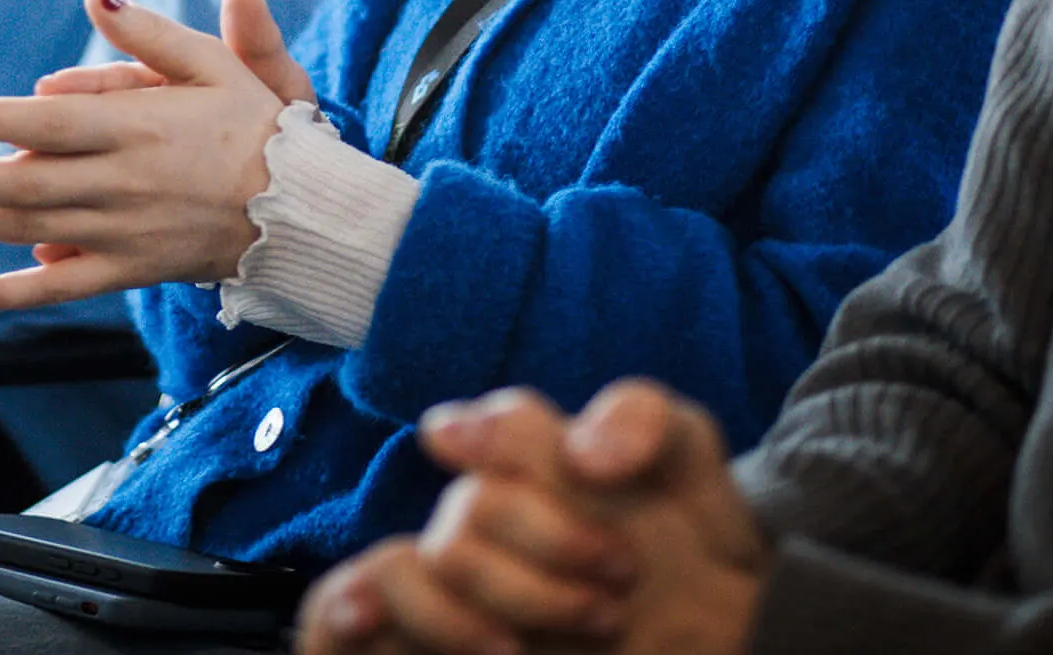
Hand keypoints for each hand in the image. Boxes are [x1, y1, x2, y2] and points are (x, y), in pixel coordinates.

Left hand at [0, 0, 315, 309]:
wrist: (302, 206)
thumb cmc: (260, 124)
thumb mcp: (216, 64)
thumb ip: (151, 34)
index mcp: (142, 127)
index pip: (50, 123)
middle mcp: (123, 182)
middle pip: (23, 184)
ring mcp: (122, 232)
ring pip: (27, 230)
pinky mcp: (129, 269)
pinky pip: (57, 289)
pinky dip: (2, 295)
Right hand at [296, 383, 767, 654]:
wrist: (720, 640)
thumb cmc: (699, 549)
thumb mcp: (687, 464)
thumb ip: (642, 420)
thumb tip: (578, 447)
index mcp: (532, 459)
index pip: (502, 425)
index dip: (538, 456)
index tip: (613, 519)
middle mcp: (482, 514)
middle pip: (467, 509)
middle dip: (545, 554)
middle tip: (617, 595)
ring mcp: (452, 582)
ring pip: (403, 566)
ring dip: (465, 610)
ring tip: (527, 652)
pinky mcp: (419, 638)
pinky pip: (333, 609)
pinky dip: (341, 613)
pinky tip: (366, 624)